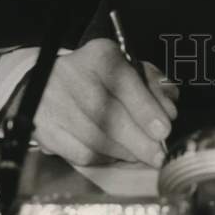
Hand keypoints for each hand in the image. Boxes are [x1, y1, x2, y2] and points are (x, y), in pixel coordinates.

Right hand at [28, 38, 178, 166]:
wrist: (47, 82)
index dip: (145, 108)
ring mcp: (55, 104)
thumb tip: (169, 110)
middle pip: (108, 115)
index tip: (164, 129)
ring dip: (124, 152)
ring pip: (96, 139)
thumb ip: (152, 85)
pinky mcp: (45, 131)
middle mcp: (74, 76)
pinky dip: (103, 159)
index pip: (124, 81)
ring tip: (140, 155)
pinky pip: (80, 154)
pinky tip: (115, 155)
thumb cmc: (98, 76)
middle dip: (138, 140)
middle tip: (158, 154)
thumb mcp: (127, 68)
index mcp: (99, 55)